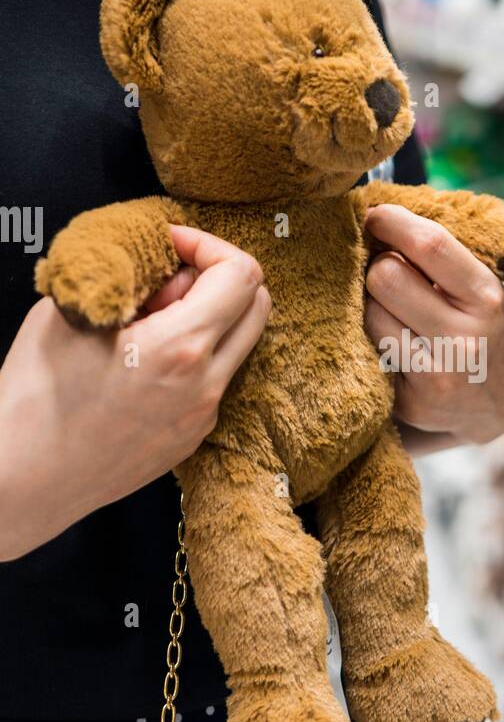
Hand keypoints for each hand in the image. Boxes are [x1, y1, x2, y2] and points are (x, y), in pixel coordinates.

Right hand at [0, 225, 270, 559]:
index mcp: (180, 347)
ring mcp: (204, 416)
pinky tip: (145, 361)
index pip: (242, 274)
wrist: (25, 477)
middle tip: (168, 279)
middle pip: (258, 307)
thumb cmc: (35, 394)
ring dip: (210, 319)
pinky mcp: (193, 437)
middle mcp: (206, 385)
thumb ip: (127, 276)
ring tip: (149, 322)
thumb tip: (161, 266)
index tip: (172, 244)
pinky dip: (196, 355)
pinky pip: (216, 380)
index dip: (209, 245)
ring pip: (238, 345)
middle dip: (221, 278)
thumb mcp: (73, 310)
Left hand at [364, 203, 503, 452]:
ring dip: (375, 304)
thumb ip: (441, 260)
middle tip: (391, 272)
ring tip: (398, 311)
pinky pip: (371, 351)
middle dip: (380, 266)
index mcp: (487, 298)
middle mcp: (464, 340)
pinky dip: (378, 339)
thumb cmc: (488, 326)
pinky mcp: (412, 404)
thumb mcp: (483, 288)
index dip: (392, 221)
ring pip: (370, 313)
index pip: (430, 245)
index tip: (376, 216)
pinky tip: (399, 343)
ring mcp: (437, 377)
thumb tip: (376, 221)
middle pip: (385, 277)